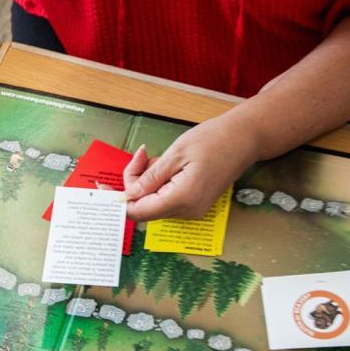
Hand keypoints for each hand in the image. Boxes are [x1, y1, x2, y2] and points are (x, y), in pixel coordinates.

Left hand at [123, 111, 260, 220]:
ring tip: (156, 156)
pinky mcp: (194, 204)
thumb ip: (150, 177)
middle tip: (141, 155)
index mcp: (182, 199)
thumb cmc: (214, 140)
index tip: (105, 184)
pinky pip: (166, 199)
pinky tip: (165, 165)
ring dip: (146, 181)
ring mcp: (192, 210)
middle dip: (134, 183)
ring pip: (154, 203)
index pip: (139, 211)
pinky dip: (158, 184)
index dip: (120, 199)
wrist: (245, 139)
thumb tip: (128, 196)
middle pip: (144, 208)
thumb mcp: (176, 154)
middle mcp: (188, 211)